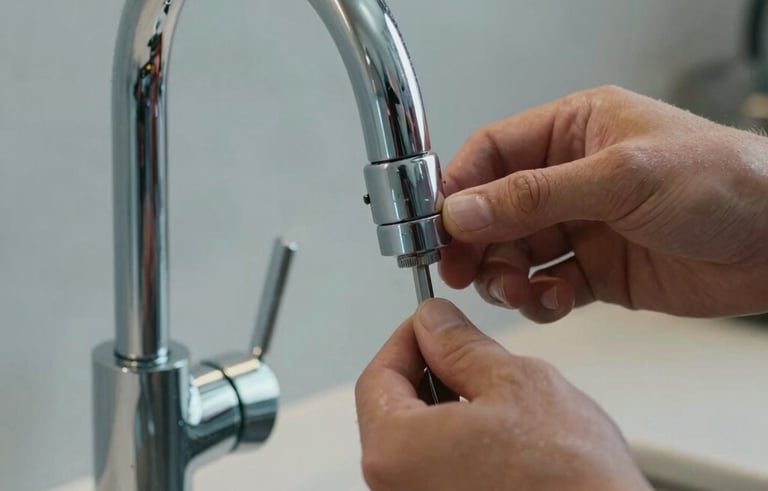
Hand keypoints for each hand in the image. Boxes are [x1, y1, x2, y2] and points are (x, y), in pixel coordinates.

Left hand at [355, 299, 650, 490]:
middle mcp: (396, 488)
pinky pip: (438, 469)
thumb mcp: (514, 383)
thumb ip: (461, 346)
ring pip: (418, 440)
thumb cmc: (568, 480)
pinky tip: (500, 437)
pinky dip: (459, 443)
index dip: (408, 339)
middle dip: (430, 372)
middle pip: (393, 410)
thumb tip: (435, 323)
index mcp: (395, 451)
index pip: (378, 376)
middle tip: (467, 352)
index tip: (433, 324)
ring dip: (448, 407)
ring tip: (496, 397)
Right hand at [439, 85, 767, 321]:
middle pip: (496, 209)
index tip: (436, 225)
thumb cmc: (720, 183)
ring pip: (515, 253)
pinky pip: (547, 286)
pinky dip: (541, 299)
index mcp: (574, 131)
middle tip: (460, 269)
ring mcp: (583, 225)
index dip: (459, 188)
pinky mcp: (597, 269)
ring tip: (517, 290)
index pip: (493, 153)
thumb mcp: (619, 178)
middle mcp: (572, 177)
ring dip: (505, 276)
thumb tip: (463, 209)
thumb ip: (534, 196)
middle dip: (475, 242)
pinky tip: (554, 301)